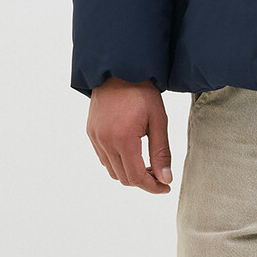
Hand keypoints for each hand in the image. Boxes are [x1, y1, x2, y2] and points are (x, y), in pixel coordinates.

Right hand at [87, 78, 171, 193]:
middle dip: (143, 182)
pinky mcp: (90, 133)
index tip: (166, 187)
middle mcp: (105, 141)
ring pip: (112, 171)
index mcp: (123, 138)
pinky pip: (103, 158)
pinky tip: (131, 153)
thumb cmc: (142, 92)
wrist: (119, 69)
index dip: (152, 187)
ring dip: (129, 173)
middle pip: (123, 178)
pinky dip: (117, 163)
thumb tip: (165, 179)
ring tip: (147, 164)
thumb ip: (161, 152)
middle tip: (159, 175)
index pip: (136, 177)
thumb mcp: (159, 121)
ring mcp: (95, 137)